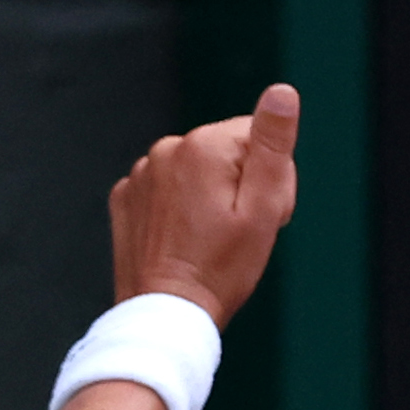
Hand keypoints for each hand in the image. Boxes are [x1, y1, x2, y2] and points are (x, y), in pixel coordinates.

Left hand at [109, 84, 297, 329]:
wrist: (165, 317)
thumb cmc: (219, 272)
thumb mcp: (262, 212)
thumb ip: (273, 147)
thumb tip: (283, 92)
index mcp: (205, 146)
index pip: (256, 139)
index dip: (270, 180)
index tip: (261, 218)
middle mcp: (168, 148)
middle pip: (224, 153)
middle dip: (237, 187)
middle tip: (235, 236)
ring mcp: (141, 174)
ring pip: (193, 172)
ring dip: (206, 199)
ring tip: (207, 244)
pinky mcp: (126, 198)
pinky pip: (163, 192)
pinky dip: (175, 212)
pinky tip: (181, 243)